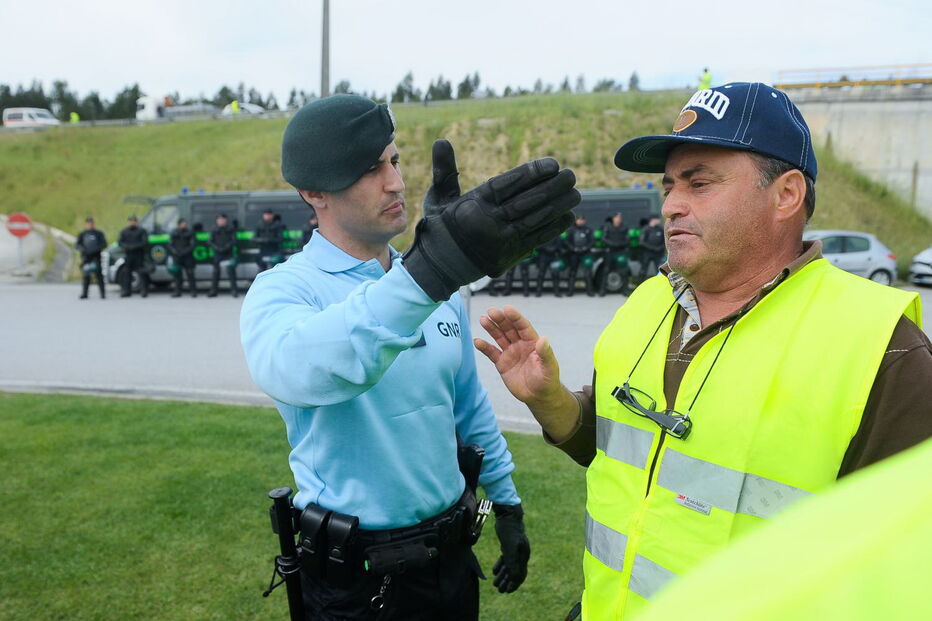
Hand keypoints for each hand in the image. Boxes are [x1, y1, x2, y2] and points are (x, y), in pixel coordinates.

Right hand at [404, 141, 578, 300]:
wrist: (438, 266)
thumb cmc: (441, 227)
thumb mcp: (438, 198)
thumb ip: (445, 170)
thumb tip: (441, 141)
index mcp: (472, 205)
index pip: (507, 185)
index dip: (531, 174)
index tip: (552, 164)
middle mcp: (487, 223)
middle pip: (526, 202)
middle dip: (552, 188)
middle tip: (571, 175)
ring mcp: (499, 242)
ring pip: (534, 220)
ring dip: (558, 207)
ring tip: (575, 193)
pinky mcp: (507, 257)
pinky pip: (535, 240)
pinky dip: (553, 229)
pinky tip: (568, 216)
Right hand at [474, 305, 562, 406]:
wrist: (539, 396)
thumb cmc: (547, 380)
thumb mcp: (549, 367)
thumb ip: (546, 353)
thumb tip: (544, 339)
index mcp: (532, 342)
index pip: (523, 326)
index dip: (515, 317)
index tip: (507, 309)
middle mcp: (520, 344)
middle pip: (509, 328)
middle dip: (501, 319)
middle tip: (492, 311)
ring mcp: (510, 352)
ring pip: (499, 337)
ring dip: (491, 328)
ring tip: (483, 319)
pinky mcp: (502, 363)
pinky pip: (491, 352)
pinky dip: (484, 346)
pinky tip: (477, 341)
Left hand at [492, 503, 529, 592]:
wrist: (507, 514)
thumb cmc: (509, 530)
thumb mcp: (509, 547)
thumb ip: (512, 562)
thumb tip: (514, 578)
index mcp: (524, 555)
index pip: (521, 574)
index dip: (514, 584)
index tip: (507, 591)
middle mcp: (521, 553)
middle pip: (515, 572)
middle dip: (507, 582)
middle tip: (499, 590)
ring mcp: (516, 549)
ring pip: (510, 566)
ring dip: (503, 575)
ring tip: (495, 584)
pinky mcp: (509, 544)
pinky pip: (506, 558)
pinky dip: (501, 565)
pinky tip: (494, 571)